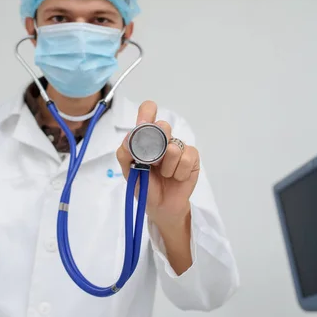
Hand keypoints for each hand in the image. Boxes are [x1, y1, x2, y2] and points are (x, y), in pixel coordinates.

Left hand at [116, 101, 200, 228]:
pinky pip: (186, 159)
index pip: (147, 111)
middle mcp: (163, 138)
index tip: (144, 125)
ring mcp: (178, 146)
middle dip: (156, 148)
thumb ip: (124, 153)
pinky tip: (175, 177)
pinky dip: (178, 173)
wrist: (160, 206)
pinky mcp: (192, 157)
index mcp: (146, 137)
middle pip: (163, 126)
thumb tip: (130, 137)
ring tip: (164, 175)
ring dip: (166, 167)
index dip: (147, 112)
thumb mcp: (127, 170)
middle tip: (153, 163)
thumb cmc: (143, 185)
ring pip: (173, 148)